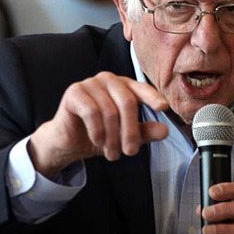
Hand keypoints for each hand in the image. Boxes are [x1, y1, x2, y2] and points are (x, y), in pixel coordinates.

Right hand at [28, 72, 169, 178]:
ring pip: (109, 110)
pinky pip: (91, 111)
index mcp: (124, 86)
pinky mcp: (75, 92)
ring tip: (112, 153)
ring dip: (112, 137)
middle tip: (130, 152)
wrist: (69, 142)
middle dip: (130, 131)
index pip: (142, 89)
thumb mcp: (125, 136)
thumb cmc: (98, 134)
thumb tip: (165, 130)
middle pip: (127, 102)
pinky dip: (97, 130)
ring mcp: (91, 83)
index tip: (164, 108)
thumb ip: (145, 131)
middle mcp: (108, 80)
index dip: (153, 97)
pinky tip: (97, 141)